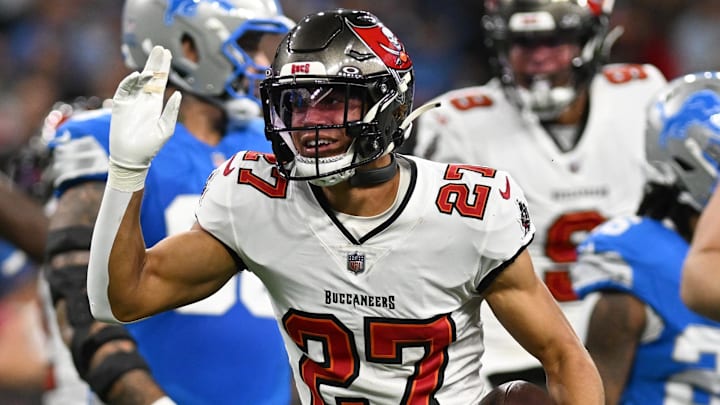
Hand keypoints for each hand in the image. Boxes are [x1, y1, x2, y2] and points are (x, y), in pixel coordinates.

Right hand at [107, 45, 181, 191]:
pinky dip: (130, 82)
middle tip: (159, 48)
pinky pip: (125, 90)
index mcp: (155, 104)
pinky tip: (138, 76)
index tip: (167, 54)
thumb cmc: (150, 146)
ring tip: (153, 66)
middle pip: (149, 76)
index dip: (164, 68)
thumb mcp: (166, 129)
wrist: (132, 157)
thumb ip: (172, 111)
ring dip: (144, 71)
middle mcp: (143, 100)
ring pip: (137, 80)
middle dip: (154, 63)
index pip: (160, 82)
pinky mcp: (120, 106)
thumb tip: (178, 93)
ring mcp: (131, 101)